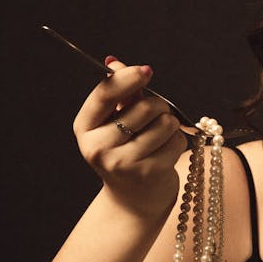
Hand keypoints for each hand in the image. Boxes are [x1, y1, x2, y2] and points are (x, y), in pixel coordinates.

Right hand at [73, 58, 187, 221]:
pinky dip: (178, 143)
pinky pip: (176, 142)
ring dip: (170, 125)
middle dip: (159, 106)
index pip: (105, 94)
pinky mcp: (147, 174)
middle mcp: (98, 146)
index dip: (127, 78)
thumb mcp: (114, 122)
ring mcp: (122, 163)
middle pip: (144, 107)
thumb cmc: (125, 151)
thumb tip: (114, 61)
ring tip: (160, 137)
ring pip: (164, 123)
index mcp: (84, 127)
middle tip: (156, 117)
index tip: (147, 70)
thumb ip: (119, 93)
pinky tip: (166, 153)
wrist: (132, 200)